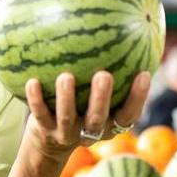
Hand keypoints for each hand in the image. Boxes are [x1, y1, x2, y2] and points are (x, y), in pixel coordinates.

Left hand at [24, 70, 151, 162]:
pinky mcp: (44, 131)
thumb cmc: (82, 107)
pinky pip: (40, 114)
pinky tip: (33, 81)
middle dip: (101, 98)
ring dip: (67, 97)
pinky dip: (36, 99)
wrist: (49, 142)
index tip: (143, 74)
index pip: (130, 114)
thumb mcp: (98, 98)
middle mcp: (90, 131)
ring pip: (67, 117)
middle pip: (98, 118)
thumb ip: (113, 75)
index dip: (138, 97)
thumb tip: (128, 34)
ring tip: (66, 76)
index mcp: (110, 124)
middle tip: (104, 75)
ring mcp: (66, 133)